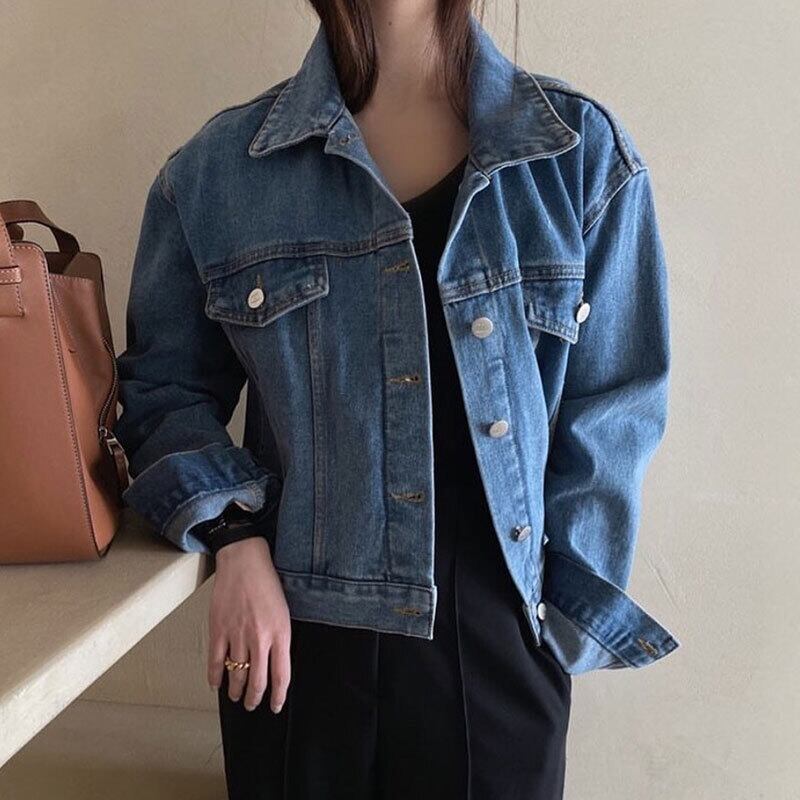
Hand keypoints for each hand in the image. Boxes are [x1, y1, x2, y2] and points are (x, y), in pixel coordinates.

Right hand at [207, 536, 290, 712]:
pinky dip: (215, 677)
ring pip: (236, 674)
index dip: (279, 696)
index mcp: (280, 633)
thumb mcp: (283, 611)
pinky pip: (215, 661)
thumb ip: (280, 638)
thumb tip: (275, 663)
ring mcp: (237, 635)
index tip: (276, 706)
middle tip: (253, 705)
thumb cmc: (267, 583)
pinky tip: (217, 684)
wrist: (244, 561)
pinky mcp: (218, 629)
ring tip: (237, 697)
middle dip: (255, 698)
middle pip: (257, 681)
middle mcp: (260, 638)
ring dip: (236, 691)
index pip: (281, 675)